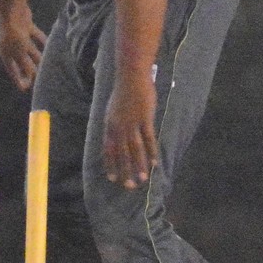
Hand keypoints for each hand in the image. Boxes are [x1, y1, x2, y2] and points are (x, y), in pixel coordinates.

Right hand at [0, 11, 46, 90]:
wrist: (12, 11)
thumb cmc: (14, 34)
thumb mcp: (20, 53)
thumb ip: (25, 65)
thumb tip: (30, 76)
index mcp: (6, 54)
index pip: (12, 70)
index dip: (18, 80)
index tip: (25, 89)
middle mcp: (11, 46)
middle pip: (22, 61)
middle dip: (30, 69)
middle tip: (40, 78)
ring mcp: (18, 36)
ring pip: (29, 49)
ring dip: (37, 56)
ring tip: (47, 64)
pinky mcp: (26, 26)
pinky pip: (35, 36)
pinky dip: (42, 40)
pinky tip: (50, 44)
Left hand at [103, 73, 158, 188]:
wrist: (131, 76)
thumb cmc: (123, 92)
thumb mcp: (114, 110)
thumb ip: (115, 124)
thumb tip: (118, 137)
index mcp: (109, 125)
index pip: (108, 150)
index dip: (111, 165)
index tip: (113, 178)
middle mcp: (118, 126)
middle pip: (122, 153)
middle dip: (125, 171)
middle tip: (129, 186)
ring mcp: (131, 123)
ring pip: (135, 149)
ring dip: (139, 165)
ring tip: (142, 179)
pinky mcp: (145, 118)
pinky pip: (148, 139)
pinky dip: (151, 152)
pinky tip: (154, 163)